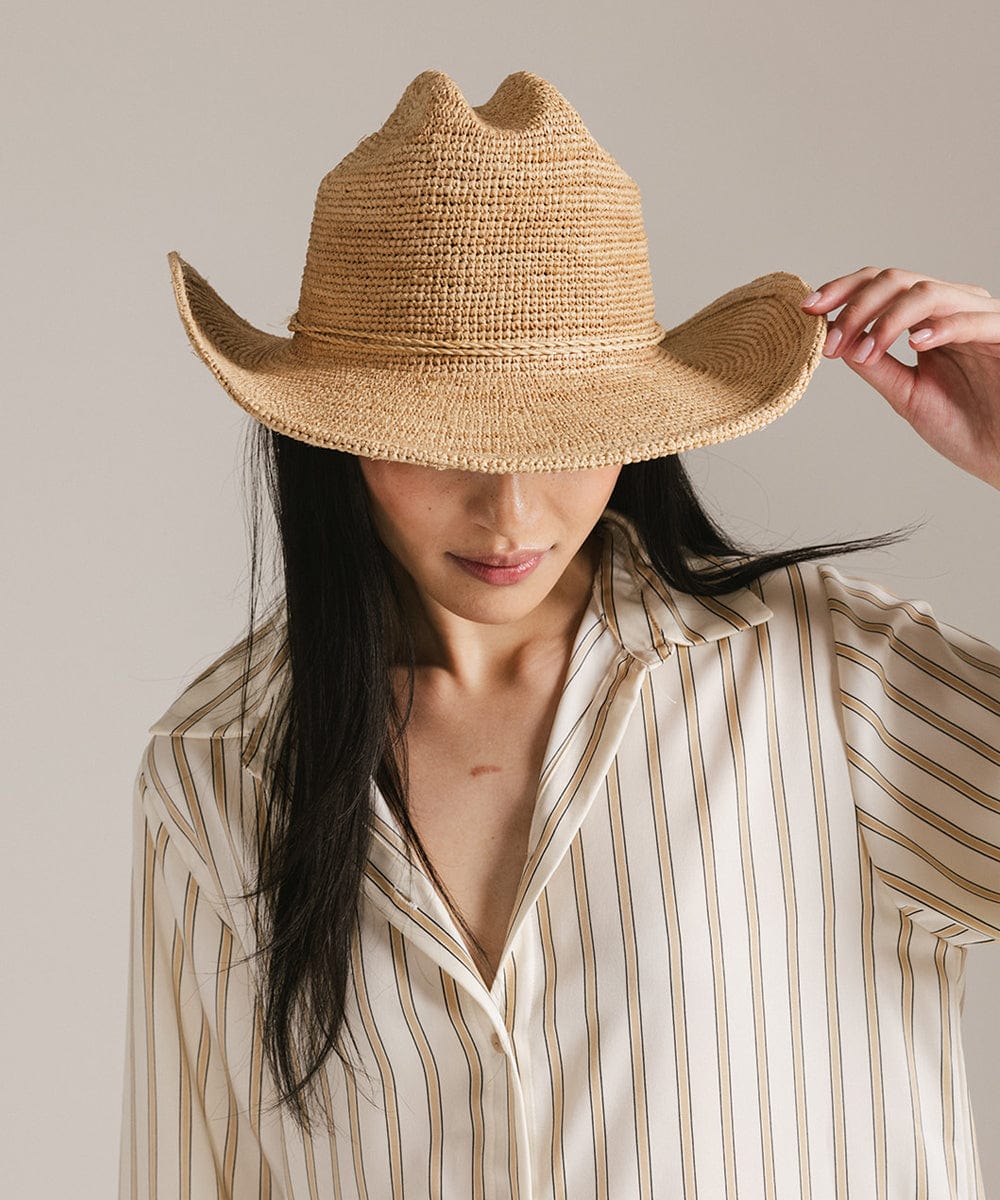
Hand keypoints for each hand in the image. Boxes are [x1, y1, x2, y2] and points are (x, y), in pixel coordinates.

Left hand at [801, 267, 999, 489]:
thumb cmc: (963, 426)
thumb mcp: (905, 393)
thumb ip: (874, 364)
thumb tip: (835, 340)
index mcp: (928, 319)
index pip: (881, 285)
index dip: (843, 291)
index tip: (808, 309)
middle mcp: (953, 309)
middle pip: (897, 280)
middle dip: (856, 307)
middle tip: (831, 341)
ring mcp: (980, 318)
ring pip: (927, 292)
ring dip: (887, 319)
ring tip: (866, 350)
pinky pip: (972, 320)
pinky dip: (939, 327)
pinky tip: (914, 344)